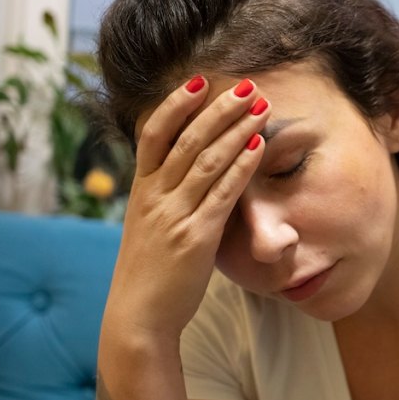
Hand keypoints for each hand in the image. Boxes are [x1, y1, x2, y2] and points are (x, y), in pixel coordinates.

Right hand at [103, 76, 269, 342]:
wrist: (138, 318)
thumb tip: (184, 179)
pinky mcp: (195, 238)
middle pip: (186, 139)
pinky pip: (221, 194)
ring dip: (237, 130)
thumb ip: (165, 201)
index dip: (175, 105)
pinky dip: (240, 167)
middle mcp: (154, 197)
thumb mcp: (149, 229)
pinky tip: (258, 148)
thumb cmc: (149, 276)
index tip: (198, 81)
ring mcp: (173, 216)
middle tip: (247, 87)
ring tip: (261, 107)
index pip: (152, 135)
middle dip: (218, 109)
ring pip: (206, 161)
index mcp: (140, 192)